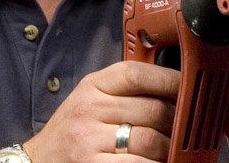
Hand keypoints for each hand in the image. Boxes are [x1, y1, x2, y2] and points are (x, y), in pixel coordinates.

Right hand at [24, 61, 180, 162]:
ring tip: (175, 151)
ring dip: (171, 148)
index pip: (137, 74)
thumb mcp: (89, 100)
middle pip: (151, 109)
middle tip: (188, 129)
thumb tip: (172, 89)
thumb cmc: (72, 132)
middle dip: (178, 121)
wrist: (39, 162)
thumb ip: (123, 91)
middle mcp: (89, 110)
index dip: (170, 80)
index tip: (190, 88)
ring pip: (151, 140)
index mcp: (92, 86)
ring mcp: (90, 140)